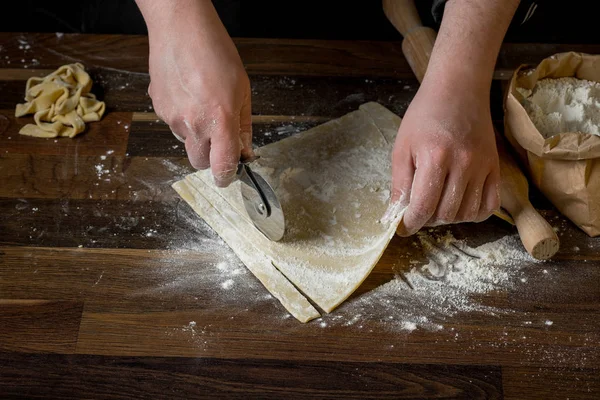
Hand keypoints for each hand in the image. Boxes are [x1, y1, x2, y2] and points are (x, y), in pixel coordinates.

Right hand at [142, 0, 253, 186]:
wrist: (181, 27)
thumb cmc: (215, 52)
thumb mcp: (243, 90)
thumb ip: (243, 126)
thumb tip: (245, 151)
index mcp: (220, 120)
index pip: (222, 166)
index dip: (227, 176)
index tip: (230, 175)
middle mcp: (194, 124)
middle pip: (199, 163)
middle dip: (210, 158)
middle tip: (218, 138)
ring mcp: (172, 118)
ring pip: (186, 142)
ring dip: (196, 134)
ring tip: (202, 104)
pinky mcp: (157, 108)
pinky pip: (173, 124)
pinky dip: (182, 118)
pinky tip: (188, 95)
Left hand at [391, 79, 500, 235]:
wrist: (457, 90)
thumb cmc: (424, 116)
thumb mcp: (402, 148)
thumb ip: (399, 184)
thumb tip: (395, 216)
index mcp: (435, 157)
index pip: (423, 206)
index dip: (410, 223)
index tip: (403, 227)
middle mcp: (463, 163)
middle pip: (446, 213)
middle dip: (428, 220)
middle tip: (419, 210)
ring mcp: (483, 166)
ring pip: (467, 213)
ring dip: (449, 218)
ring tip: (436, 205)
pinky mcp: (495, 167)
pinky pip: (489, 205)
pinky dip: (474, 214)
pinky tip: (459, 205)